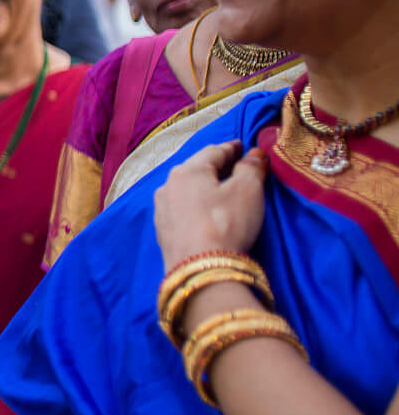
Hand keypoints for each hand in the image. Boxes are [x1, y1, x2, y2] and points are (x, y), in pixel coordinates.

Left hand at [154, 141, 266, 261]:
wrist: (199, 268)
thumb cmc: (226, 223)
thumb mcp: (247, 190)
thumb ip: (251, 168)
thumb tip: (254, 155)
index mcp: (187, 170)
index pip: (213, 151)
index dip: (231, 148)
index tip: (242, 146)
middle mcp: (167, 185)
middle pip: (196, 169)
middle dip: (215, 166)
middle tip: (233, 165)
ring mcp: (161, 209)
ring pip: (186, 189)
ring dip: (203, 186)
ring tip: (219, 189)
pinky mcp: (162, 231)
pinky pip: (182, 209)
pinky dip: (195, 205)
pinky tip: (203, 212)